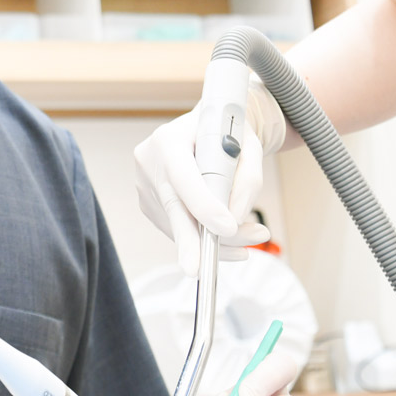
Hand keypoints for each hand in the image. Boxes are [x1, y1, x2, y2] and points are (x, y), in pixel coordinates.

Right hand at [133, 77, 285, 276]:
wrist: (207, 127)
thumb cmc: (229, 132)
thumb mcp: (249, 145)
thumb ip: (247, 179)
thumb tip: (236, 218)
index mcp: (168, 139)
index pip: (183, 177)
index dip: (203, 205)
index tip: (227, 228)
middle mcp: (149, 161)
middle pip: (172, 207)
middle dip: (190, 241)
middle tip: (199, 269)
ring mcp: (145, 184)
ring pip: (179, 224)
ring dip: (213, 240)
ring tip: (249, 241)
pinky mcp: (149, 203)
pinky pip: (176, 228)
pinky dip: (201, 238)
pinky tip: (227, 241)